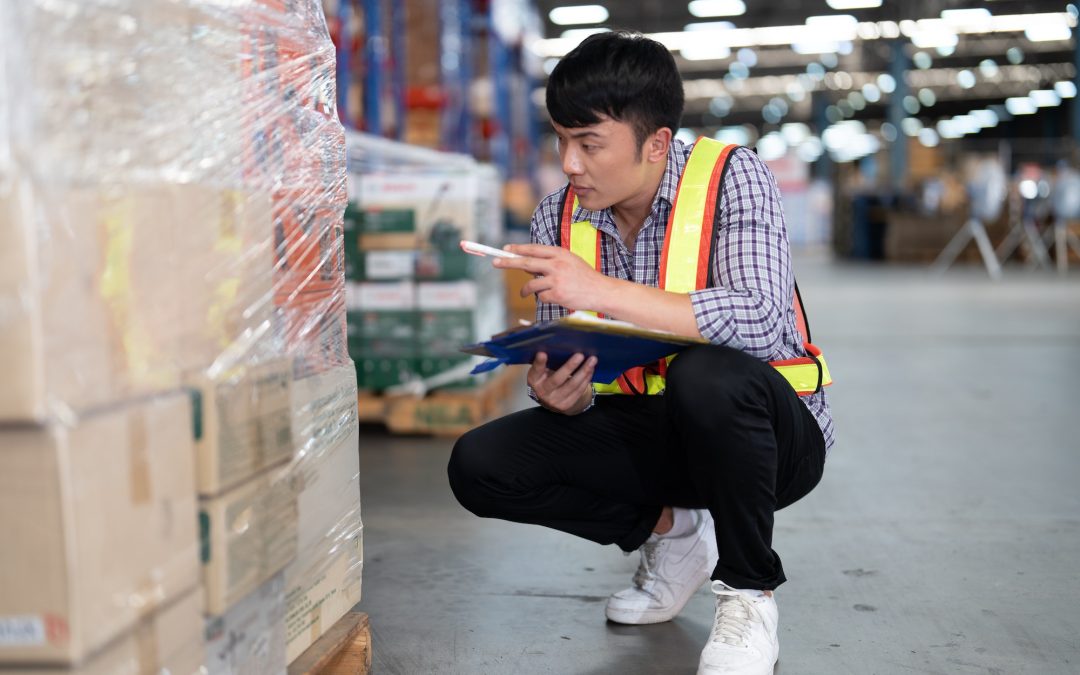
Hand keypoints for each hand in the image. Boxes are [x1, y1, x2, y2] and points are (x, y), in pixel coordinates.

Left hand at [493, 244, 610, 311]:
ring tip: (524, 293)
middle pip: (527, 262)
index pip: (534, 249)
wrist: (600, 291)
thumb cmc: (584, 277)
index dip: (518, 249)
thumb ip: (551, 261)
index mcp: (560, 254)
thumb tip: (526, 264)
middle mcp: (557, 265)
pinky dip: (543, 298)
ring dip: (525, 290)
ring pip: (531, 284)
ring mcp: (557, 280)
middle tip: (495, 262)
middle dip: (508, 262)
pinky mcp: (558, 294)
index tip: (506, 249)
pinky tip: (553, 297)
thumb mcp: (569, 262)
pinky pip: (541, 297)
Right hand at [528, 352, 596, 414]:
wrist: (550, 400)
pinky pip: (578, 391)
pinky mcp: (565, 405)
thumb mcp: (542, 371)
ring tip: (592, 361)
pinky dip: (586, 379)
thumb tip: (560, 345)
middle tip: (580, 355)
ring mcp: (554, 401)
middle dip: (569, 366)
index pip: (536, 370)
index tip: (542, 353)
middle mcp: (542, 392)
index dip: (539, 362)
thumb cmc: (546, 379)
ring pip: (571, 385)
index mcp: (534, 380)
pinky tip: (590, 370)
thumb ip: (547, 362)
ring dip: (583, 372)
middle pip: (556, 379)